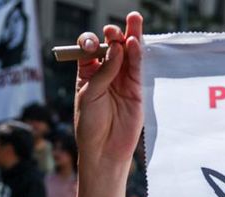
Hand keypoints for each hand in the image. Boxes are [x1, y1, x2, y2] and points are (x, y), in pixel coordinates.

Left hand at [74, 12, 142, 169]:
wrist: (104, 150)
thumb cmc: (90, 125)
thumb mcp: (89, 95)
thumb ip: (104, 71)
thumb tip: (118, 48)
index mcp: (87, 73)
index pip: (90, 49)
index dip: (91, 42)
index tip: (92, 45)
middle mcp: (105, 73)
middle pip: (111, 47)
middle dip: (113, 34)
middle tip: (114, 29)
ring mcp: (121, 80)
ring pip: (128, 53)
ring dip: (130, 35)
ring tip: (133, 19)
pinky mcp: (136, 89)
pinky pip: (137, 68)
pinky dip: (137, 54)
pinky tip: (135, 42)